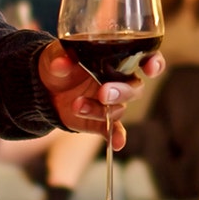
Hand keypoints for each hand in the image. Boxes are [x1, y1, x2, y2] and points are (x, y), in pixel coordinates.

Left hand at [37, 41, 165, 149]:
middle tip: (103, 93)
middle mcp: (119, 81)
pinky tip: (116, 144)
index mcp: (115, 59)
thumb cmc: (58, 63)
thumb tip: (61, 63)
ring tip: (77, 105)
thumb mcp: (55, 55)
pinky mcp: (100, 121)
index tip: (149, 68)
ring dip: (99, 110)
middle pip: (135, 88)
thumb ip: (60, 57)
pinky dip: (116, 137)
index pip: (144, 58)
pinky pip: (113, 130)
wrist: (44, 88)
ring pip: (118, 109)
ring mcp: (111, 103)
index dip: (153, 63)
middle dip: (122, 91)